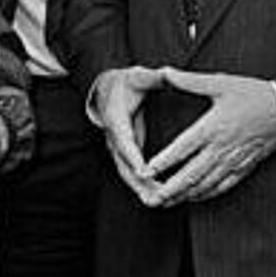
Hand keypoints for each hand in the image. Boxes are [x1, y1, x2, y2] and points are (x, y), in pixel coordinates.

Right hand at [91, 66, 166, 202]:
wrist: (109, 90)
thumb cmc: (126, 83)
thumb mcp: (138, 77)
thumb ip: (152, 78)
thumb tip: (166, 74)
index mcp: (116, 119)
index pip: (124, 140)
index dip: (133, 155)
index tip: (143, 169)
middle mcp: (114, 138)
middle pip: (124, 164)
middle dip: (139, 181)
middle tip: (155, 195)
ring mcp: (118, 149)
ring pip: (128, 173)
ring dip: (142, 189)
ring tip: (159, 202)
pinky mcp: (125, 155)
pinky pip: (133, 173)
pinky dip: (144, 186)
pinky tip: (160, 197)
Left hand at [145, 69, 275, 206]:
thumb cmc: (254, 94)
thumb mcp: (222, 83)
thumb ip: (191, 81)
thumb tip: (166, 72)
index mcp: (213, 127)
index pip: (183, 148)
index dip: (163, 161)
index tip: (146, 171)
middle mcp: (221, 147)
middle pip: (191, 174)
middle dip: (170, 189)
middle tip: (152, 198)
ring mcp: (233, 160)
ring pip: (205, 184)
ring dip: (185, 195)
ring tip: (167, 202)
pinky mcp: (244, 166)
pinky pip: (223, 186)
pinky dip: (207, 194)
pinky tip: (196, 198)